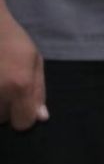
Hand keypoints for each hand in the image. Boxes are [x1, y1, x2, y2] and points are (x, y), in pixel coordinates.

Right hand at [0, 16, 46, 130]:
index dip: (24, 115)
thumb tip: (40, 118)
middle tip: (4, 85)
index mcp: (19, 85)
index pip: (22, 124)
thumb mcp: (35, 61)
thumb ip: (38, 91)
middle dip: (6, 108)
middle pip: (2, 120)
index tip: (21, 103)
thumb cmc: (12, 39)